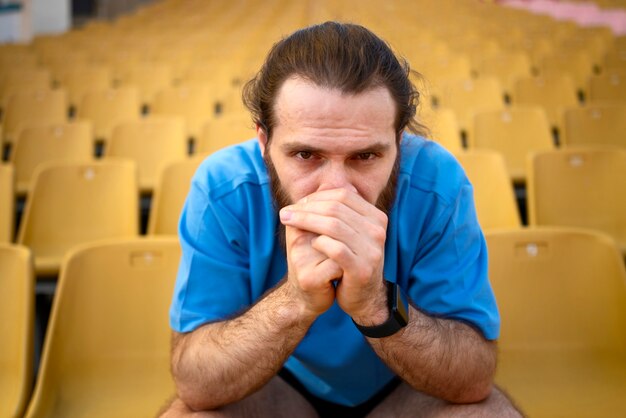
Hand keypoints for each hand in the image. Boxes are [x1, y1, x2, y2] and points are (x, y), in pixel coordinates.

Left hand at [280, 189, 388, 323]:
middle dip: (306, 208)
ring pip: (333, 226)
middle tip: (285, 212)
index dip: (316, 197)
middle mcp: (378, 231)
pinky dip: (318, 242)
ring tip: (287, 223)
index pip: (343, 195)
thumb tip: (322, 184)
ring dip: (306, 221)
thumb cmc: (351, 262)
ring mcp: (372, 250)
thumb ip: (339, 211)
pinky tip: (309, 242)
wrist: (364, 298)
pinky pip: (335, 248)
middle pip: (336, 208)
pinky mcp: (361, 269)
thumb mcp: (348, 233)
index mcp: (376, 217)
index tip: (296, 203)